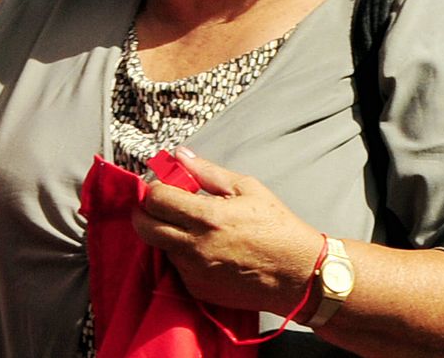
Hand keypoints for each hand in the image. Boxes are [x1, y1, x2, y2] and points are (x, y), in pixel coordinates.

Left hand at [133, 149, 324, 315]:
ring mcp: (195, 271)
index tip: (163, 186)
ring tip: (190, 227)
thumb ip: (207, 171)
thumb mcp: (247, 189)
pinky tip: (202, 249)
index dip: (154, 188)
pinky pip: (175, 267)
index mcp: (208, 217)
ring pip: (158, 247)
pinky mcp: (198, 290)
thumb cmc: (278, 228)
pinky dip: (180, 255)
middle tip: (161, 205)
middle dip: (145, 212)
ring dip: (165, 234)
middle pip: (143, 226)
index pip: (156, 198)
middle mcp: (196, 246)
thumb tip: (179, 155)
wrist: (300, 276)